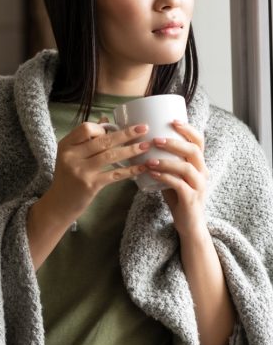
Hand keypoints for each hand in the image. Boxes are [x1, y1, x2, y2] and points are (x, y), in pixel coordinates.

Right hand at [45, 118, 149, 221]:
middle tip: (144, 128)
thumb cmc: (67, 177)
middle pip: (102, 141)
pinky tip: (142, 167)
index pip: (85, 128)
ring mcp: (81, 171)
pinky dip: (130, 170)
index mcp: (66, 145)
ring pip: (110, 156)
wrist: (59, 204)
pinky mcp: (90, 185)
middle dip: (126, 134)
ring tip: (147, 146)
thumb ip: (86, 138)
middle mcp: (71, 156)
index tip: (114, 131)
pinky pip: (114, 174)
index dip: (102, 128)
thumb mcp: (71, 155)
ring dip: (131, 150)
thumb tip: (105, 119)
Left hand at [145, 119, 207, 236]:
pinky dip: (165, 177)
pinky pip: (179, 185)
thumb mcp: (173, 175)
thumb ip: (164, 162)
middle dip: (174, 143)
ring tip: (149, 159)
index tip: (173, 121)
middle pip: (194, 151)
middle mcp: (202, 173)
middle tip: (155, 140)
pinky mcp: (191, 199)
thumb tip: (141, 145)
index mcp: (199, 164)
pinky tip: (152, 174)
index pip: (199, 141)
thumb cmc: (178, 196)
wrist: (189, 224)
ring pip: (187, 168)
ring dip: (166, 161)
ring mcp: (199, 186)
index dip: (188, 129)